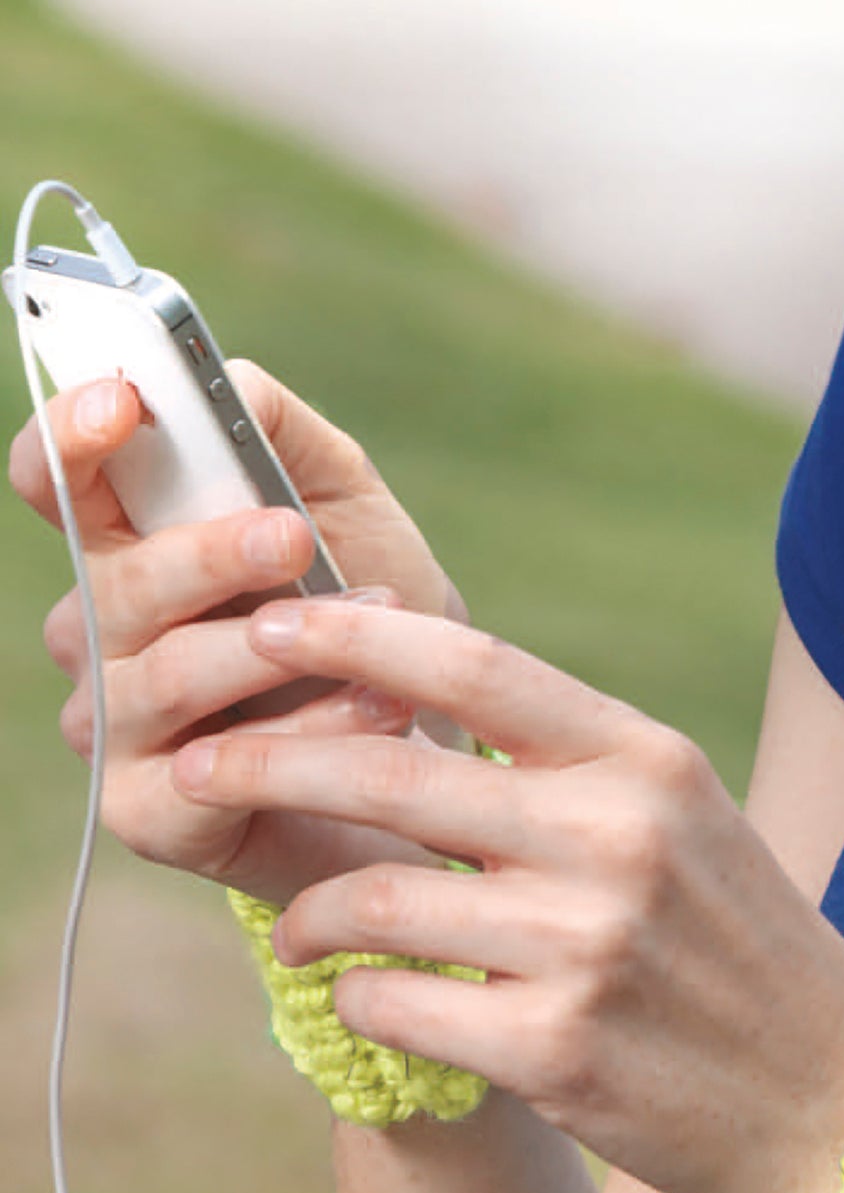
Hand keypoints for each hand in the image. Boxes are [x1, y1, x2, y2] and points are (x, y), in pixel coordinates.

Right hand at [11, 365, 466, 905]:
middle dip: (207, 553)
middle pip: (114, 580)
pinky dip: (307, 732)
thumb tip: (224, 380)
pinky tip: (377, 709)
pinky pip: (212, 769)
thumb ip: (278, 434)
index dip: (71, 436)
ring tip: (377, 620)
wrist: (434, 734)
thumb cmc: (368, 603)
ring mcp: (114, 725)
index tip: (123, 404)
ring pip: (163, 673)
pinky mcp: (149, 812)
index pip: (60, 479)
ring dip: (281, 643)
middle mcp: (101, 630)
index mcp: (129, 542)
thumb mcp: (342, 500)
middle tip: (291, 537)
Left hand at [173, 596, 843, 1192]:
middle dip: (270, 760)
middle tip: (195, 766)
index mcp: (645, 759)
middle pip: (397, 771)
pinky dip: (360, 999)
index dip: (359, 633)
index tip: (272, 622)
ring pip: (378, 896)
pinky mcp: (557, 1052)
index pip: (478, 662)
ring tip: (294, 925)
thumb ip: (566, 767)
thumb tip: (409, 703)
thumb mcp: (681, 819)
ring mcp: (588, 946)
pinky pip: (398, 1005)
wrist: (833, 1101)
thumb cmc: (736, 946)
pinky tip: (368, 1000)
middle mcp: (618, 836)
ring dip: (307, 911)